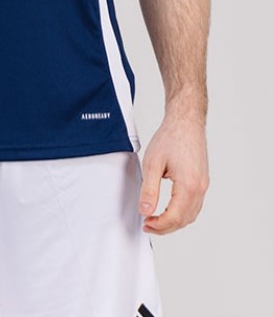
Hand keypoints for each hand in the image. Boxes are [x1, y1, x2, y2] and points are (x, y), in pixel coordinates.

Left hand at [138, 110, 208, 234]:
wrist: (185, 122)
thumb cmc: (171, 137)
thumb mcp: (152, 164)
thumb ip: (149, 190)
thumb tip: (145, 210)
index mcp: (189, 185)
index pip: (174, 217)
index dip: (158, 225)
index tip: (145, 223)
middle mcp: (200, 188)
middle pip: (184, 219)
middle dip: (165, 227)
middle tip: (148, 224)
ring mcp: (203, 185)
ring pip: (191, 214)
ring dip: (174, 221)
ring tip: (156, 219)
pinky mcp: (202, 180)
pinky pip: (194, 205)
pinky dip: (182, 212)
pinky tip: (169, 209)